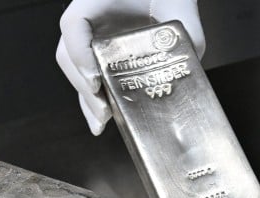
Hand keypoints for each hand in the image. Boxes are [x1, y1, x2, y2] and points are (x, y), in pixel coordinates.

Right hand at [56, 0, 205, 134]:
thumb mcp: (179, 3)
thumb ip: (188, 29)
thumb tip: (190, 65)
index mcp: (96, 0)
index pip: (74, 24)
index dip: (79, 53)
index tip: (96, 79)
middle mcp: (87, 21)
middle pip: (69, 55)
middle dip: (84, 87)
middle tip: (104, 111)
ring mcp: (89, 39)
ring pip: (75, 71)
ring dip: (86, 98)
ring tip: (101, 122)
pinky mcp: (98, 55)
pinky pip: (88, 77)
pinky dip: (93, 99)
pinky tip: (102, 119)